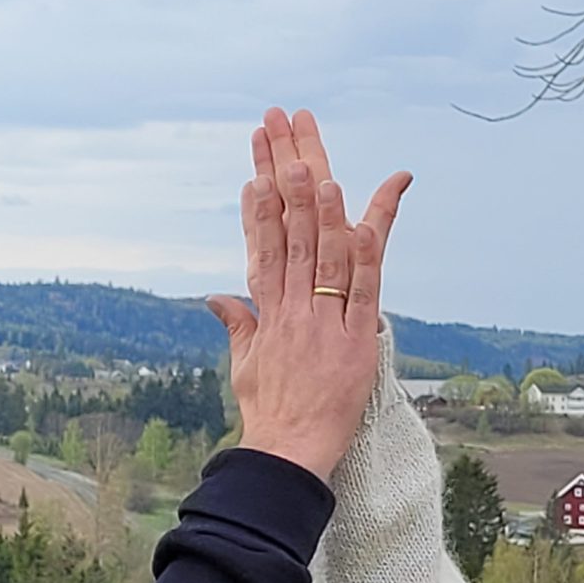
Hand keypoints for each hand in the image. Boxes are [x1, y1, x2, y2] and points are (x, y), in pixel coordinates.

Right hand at [207, 108, 410, 483]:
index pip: (263, 239)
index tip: (259, 158)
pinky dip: (367, 256)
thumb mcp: (244, 365)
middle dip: (286, 174)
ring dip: (320, 206)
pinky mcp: (355, 343)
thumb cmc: (268, 412)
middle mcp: (291, 308)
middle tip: (283, 127)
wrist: (287, 455)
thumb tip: (216, 299)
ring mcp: (322, 323)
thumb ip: (237, 324)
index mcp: (267, 309)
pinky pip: (363, 292)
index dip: (261, 196)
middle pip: (290, 229)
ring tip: (314, 162)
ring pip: (322, 253)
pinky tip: (367, 220)